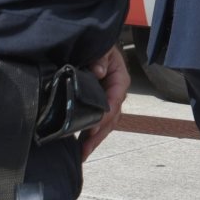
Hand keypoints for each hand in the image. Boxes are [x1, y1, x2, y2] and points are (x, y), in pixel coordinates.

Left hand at [79, 45, 130, 160]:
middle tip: (85, 149)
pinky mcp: (96, 105)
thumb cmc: (98, 45)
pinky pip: (96, 122)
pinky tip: (80, 146)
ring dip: (94, 139)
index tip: (93, 128)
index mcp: (119, 79)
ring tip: (82, 154)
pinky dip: (89, 135)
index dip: (104, 116)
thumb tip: (98, 71)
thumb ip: (101, 56)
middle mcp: (115, 92)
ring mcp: (107, 100)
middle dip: (99, 135)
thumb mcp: (102, 47)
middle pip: (111, 118)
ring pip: (105, 124)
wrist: (91, 44)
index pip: (115, 100)